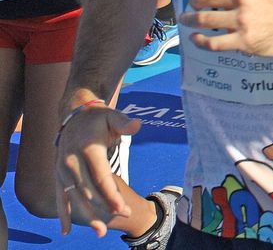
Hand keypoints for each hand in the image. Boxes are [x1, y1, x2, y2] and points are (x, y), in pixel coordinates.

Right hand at [55, 104, 141, 235]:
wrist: (74, 116)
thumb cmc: (99, 119)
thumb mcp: (113, 116)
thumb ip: (124, 123)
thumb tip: (137, 125)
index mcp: (87, 149)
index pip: (100, 177)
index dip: (111, 194)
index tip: (123, 209)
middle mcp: (71, 162)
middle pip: (89, 190)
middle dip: (105, 206)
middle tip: (124, 216)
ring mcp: (62, 171)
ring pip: (74, 198)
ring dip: (87, 216)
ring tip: (100, 231)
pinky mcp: (58, 176)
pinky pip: (60, 198)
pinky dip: (62, 215)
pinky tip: (66, 232)